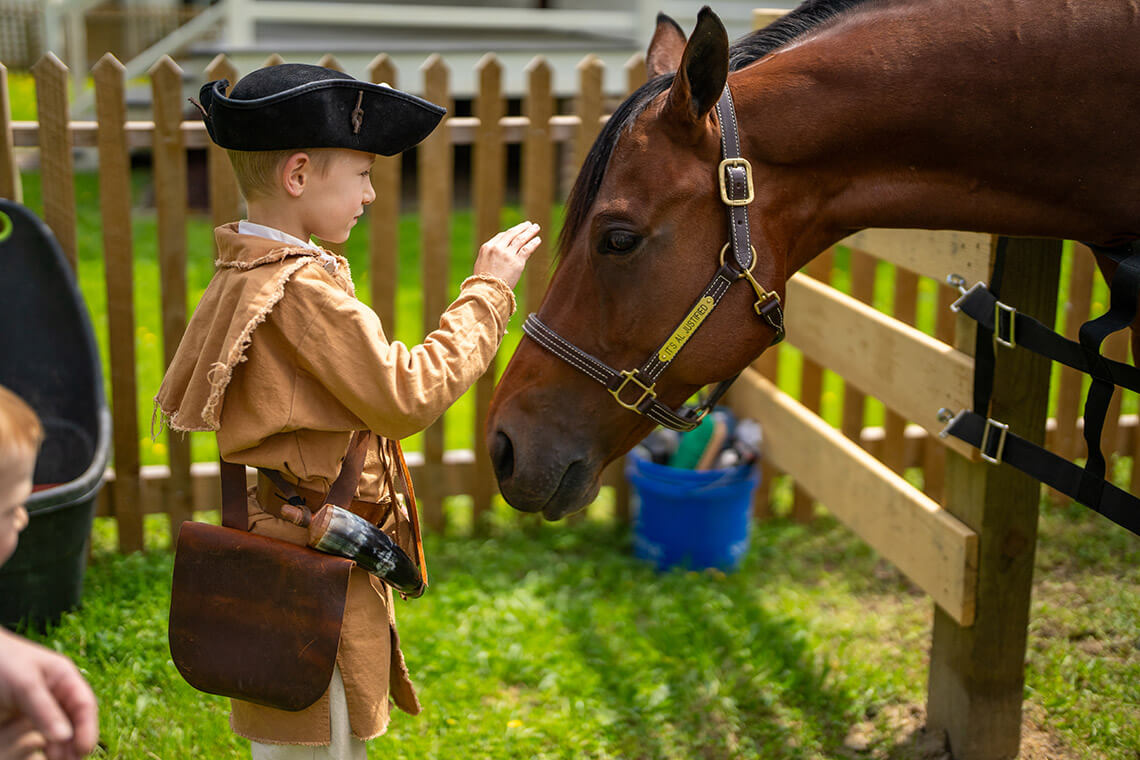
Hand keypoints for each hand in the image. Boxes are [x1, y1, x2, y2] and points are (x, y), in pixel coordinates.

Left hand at [0, 630, 97, 758]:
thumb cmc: (2, 662)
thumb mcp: (25, 684)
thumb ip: (45, 709)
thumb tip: (66, 737)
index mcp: (64, 678)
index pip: (84, 705)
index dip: (88, 727)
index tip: (84, 749)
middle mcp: (56, 695)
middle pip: (74, 722)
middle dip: (75, 743)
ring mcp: (40, 709)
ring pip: (58, 733)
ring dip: (60, 750)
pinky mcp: (23, 721)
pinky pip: (38, 737)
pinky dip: (44, 749)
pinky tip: (44, 759)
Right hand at [473, 221, 540, 288]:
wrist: (487, 291)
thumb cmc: (483, 282)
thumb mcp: (481, 265)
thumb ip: (489, 256)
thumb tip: (498, 253)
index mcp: (487, 247)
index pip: (501, 236)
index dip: (511, 233)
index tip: (517, 231)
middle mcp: (497, 248)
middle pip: (512, 234)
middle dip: (521, 228)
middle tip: (529, 224)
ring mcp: (507, 254)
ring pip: (521, 239)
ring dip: (530, 232)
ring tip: (536, 227)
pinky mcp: (517, 262)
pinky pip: (527, 249)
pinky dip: (533, 243)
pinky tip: (538, 239)